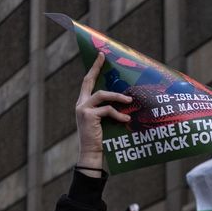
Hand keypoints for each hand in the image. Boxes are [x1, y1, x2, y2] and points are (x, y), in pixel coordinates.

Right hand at [75, 52, 131, 168]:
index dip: (94, 69)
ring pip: (102, 95)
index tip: (100, 56)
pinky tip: (127, 121)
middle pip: (88, 81)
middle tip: (104, 56)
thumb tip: (127, 100)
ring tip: (131, 102)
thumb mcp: (105, 121)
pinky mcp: (88, 115)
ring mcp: (82, 109)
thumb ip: (109, 109)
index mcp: (84, 104)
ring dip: (118, 97)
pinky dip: (119, 115)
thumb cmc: (102, 139)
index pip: (87, 82)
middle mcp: (80, 104)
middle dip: (96, 67)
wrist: (91, 154)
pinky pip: (107, 110)